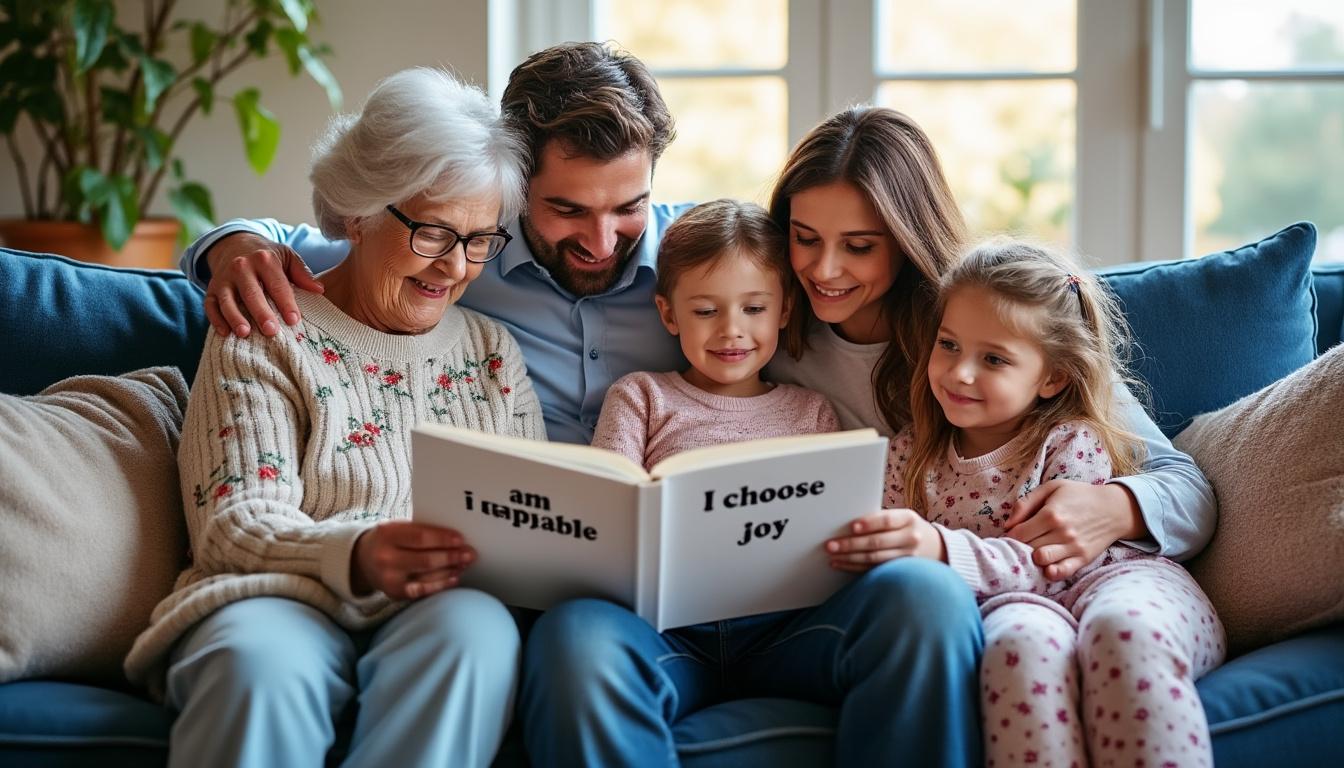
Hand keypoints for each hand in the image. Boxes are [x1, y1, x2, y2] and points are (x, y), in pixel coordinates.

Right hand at [204, 232, 324, 337]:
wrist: (235, 244)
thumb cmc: (267, 255)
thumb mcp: (287, 256)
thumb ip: (302, 273)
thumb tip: (319, 290)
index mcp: (264, 259)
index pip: (277, 283)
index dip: (285, 302)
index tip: (294, 320)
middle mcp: (241, 267)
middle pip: (251, 293)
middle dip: (261, 312)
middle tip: (271, 331)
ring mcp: (224, 278)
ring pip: (227, 299)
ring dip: (235, 317)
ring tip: (245, 333)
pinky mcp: (211, 288)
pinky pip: (210, 305)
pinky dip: (215, 319)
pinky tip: (225, 333)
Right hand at [351, 521, 474, 599]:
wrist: (362, 559)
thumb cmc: (390, 539)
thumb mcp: (398, 527)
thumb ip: (421, 531)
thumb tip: (455, 539)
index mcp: (387, 534)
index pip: (420, 537)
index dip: (443, 539)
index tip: (461, 539)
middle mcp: (385, 558)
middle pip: (426, 559)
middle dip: (452, 556)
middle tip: (470, 553)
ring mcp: (389, 579)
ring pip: (427, 576)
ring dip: (450, 570)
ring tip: (465, 564)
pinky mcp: (395, 594)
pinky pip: (423, 590)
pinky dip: (441, 584)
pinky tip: (454, 577)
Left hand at [825, 508, 944, 571]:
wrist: (936, 547)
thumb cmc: (908, 527)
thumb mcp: (902, 517)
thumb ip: (881, 519)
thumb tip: (847, 523)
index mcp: (908, 518)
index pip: (887, 520)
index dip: (869, 523)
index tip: (852, 527)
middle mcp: (910, 538)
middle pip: (877, 542)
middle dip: (851, 544)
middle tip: (831, 545)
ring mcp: (907, 557)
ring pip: (874, 559)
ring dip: (850, 558)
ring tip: (833, 556)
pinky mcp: (900, 571)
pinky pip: (874, 569)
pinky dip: (855, 567)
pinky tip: (841, 564)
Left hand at [1004, 480, 1145, 580]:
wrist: (1115, 508)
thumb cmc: (1079, 495)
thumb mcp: (1051, 488)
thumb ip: (1026, 503)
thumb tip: (1007, 525)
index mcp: (1051, 514)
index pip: (1018, 534)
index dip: (1011, 535)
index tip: (1013, 534)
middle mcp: (1062, 532)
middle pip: (1028, 548)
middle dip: (1020, 547)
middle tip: (1021, 543)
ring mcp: (1073, 547)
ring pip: (1041, 561)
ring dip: (1033, 559)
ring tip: (1034, 552)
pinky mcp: (1083, 558)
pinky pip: (1062, 572)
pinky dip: (1050, 572)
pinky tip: (1046, 566)